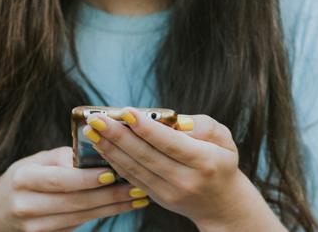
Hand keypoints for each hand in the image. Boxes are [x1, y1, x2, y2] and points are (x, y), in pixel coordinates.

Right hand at [0, 147, 149, 231]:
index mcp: (24, 178)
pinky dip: (104, 214)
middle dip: (111, 195)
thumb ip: (67, 158)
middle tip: (137, 186)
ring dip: (114, 206)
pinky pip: (81, 224)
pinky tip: (123, 205)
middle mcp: (27, 204)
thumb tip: (102, 154)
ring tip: (138, 196)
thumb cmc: (26, 177)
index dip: (87, 179)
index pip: (60, 180)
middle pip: (76, 202)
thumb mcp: (39, 161)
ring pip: (82, 216)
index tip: (113, 174)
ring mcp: (35, 226)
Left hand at [84, 108, 285, 230]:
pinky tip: (103, 148)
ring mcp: (170, 192)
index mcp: (205, 161)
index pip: (171, 143)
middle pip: (147, 156)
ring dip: (111, 149)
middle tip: (96, 119)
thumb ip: (204, 126)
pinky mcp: (158, 198)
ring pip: (135, 169)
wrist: (221, 203)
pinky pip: (133, 179)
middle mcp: (186, 180)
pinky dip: (116, 163)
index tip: (126, 112)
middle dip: (118, 136)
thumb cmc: (221, 163)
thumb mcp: (225, 140)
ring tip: (92, 132)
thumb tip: (177, 121)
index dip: (147, 128)